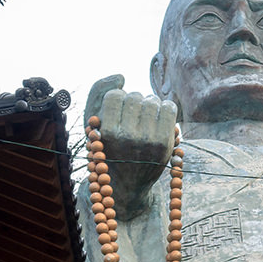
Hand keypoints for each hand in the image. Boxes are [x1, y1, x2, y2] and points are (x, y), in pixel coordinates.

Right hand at [86, 75, 176, 216]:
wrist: (126, 185)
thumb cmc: (108, 149)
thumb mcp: (93, 123)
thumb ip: (98, 92)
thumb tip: (122, 76)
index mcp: (106, 132)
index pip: (116, 95)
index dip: (117, 99)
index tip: (118, 112)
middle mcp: (127, 137)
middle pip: (135, 96)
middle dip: (134, 102)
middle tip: (133, 117)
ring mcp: (148, 141)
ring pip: (152, 100)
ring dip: (150, 104)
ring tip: (146, 118)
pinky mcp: (165, 144)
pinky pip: (169, 107)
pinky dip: (165, 108)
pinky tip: (160, 117)